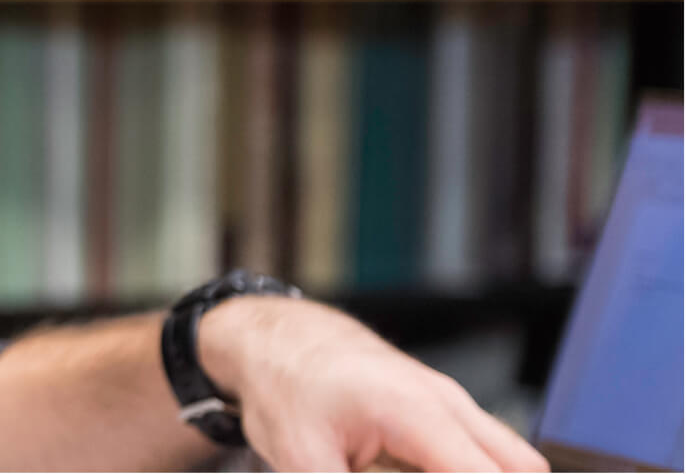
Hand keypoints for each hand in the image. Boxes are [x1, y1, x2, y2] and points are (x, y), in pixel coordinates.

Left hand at [197, 296, 548, 472]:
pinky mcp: (440, 410)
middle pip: (521, 466)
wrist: (276, 337)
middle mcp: (447, 402)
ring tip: (397, 468)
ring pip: (507, 458)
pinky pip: (478, 451)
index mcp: (417, 412)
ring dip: (476, 471)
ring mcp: (449, 402)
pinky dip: (464, 468)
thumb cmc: (284, 384)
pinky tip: (410, 468)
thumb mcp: (301, 457)